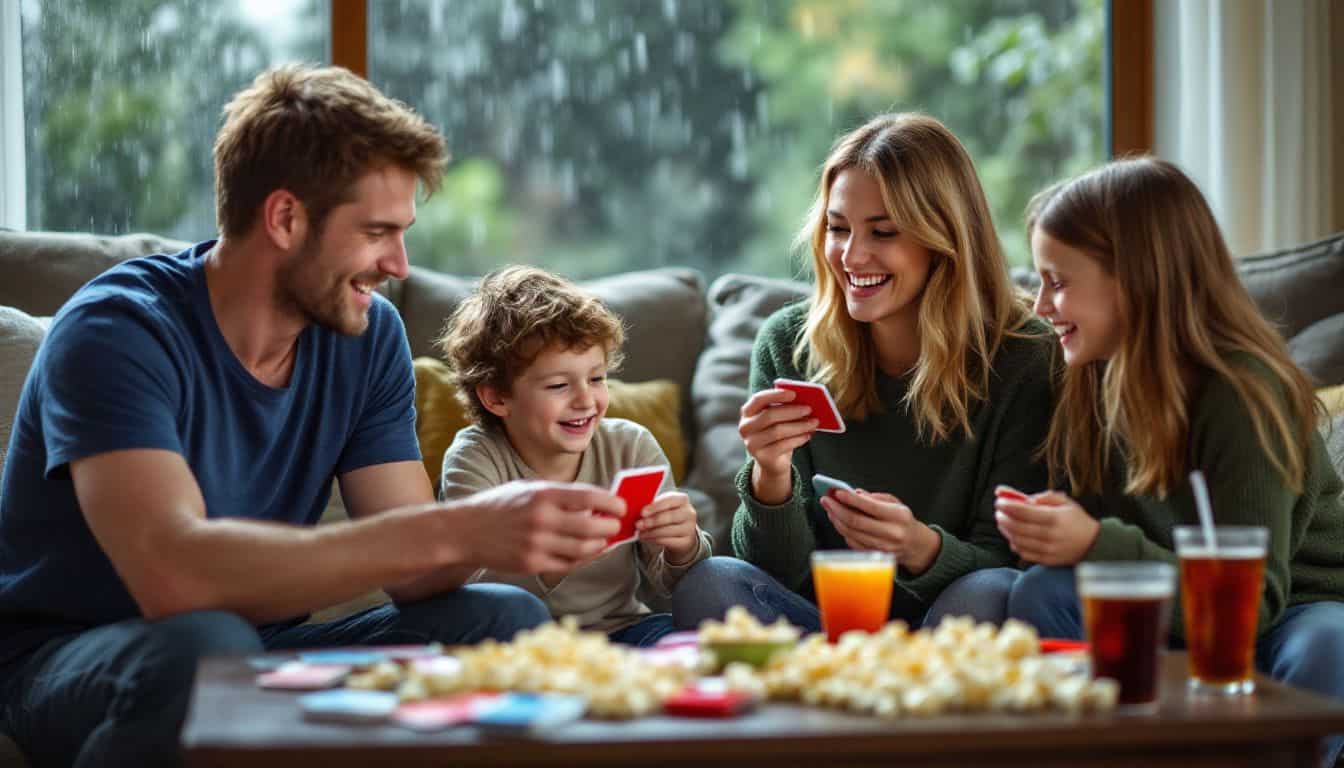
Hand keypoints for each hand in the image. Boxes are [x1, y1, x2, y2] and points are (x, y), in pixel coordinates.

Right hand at [460, 480, 622, 573]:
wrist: (464, 531)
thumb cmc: (500, 506)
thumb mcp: (528, 488)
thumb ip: (560, 494)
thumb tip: (596, 501)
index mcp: (542, 494)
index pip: (588, 496)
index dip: (611, 502)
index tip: (622, 506)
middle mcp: (541, 519)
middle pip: (591, 526)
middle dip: (610, 527)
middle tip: (616, 525)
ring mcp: (536, 544)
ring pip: (583, 549)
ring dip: (600, 545)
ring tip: (604, 539)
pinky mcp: (531, 564)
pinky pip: (568, 565)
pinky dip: (583, 559)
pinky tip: (588, 552)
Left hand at [636, 491, 699, 563]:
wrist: (682, 533)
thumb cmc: (668, 515)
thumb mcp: (663, 507)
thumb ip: (653, 506)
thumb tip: (635, 509)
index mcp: (682, 499)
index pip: (670, 500)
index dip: (655, 507)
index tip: (642, 512)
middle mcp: (689, 513)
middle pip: (670, 517)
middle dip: (652, 521)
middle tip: (638, 525)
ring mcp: (690, 528)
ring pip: (668, 531)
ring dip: (651, 532)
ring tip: (640, 533)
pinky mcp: (687, 541)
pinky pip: (668, 541)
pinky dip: (654, 540)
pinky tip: (646, 538)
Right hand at [738, 388, 817, 502]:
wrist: (772, 460)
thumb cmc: (777, 432)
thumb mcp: (778, 418)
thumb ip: (785, 407)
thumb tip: (804, 400)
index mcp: (748, 412)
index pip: (758, 399)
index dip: (776, 395)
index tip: (793, 394)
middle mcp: (745, 427)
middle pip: (769, 415)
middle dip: (791, 411)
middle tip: (809, 409)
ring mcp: (752, 443)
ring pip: (777, 431)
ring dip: (799, 426)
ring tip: (814, 422)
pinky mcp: (762, 457)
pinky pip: (783, 445)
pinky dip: (798, 439)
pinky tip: (808, 435)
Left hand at [820, 490, 940, 573]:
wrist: (914, 545)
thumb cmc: (903, 521)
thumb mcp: (895, 503)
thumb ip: (874, 497)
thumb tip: (854, 493)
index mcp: (897, 516)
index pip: (870, 507)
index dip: (850, 499)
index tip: (836, 492)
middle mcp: (890, 533)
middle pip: (855, 522)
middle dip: (837, 509)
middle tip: (826, 500)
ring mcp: (881, 547)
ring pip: (850, 533)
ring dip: (836, 519)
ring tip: (829, 508)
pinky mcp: (873, 555)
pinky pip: (851, 542)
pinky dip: (842, 530)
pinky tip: (838, 520)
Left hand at [994, 489, 1099, 565]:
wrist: (1094, 544)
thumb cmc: (1077, 520)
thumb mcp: (1066, 502)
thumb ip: (1047, 497)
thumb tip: (1026, 499)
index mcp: (1055, 518)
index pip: (1024, 511)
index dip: (1008, 506)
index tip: (999, 501)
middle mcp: (1051, 535)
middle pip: (1017, 527)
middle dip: (1003, 518)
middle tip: (998, 512)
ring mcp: (1048, 550)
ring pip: (1018, 541)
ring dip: (1006, 531)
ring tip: (1002, 522)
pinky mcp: (1047, 560)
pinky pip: (1024, 553)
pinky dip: (1014, 544)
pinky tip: (1012, 536)